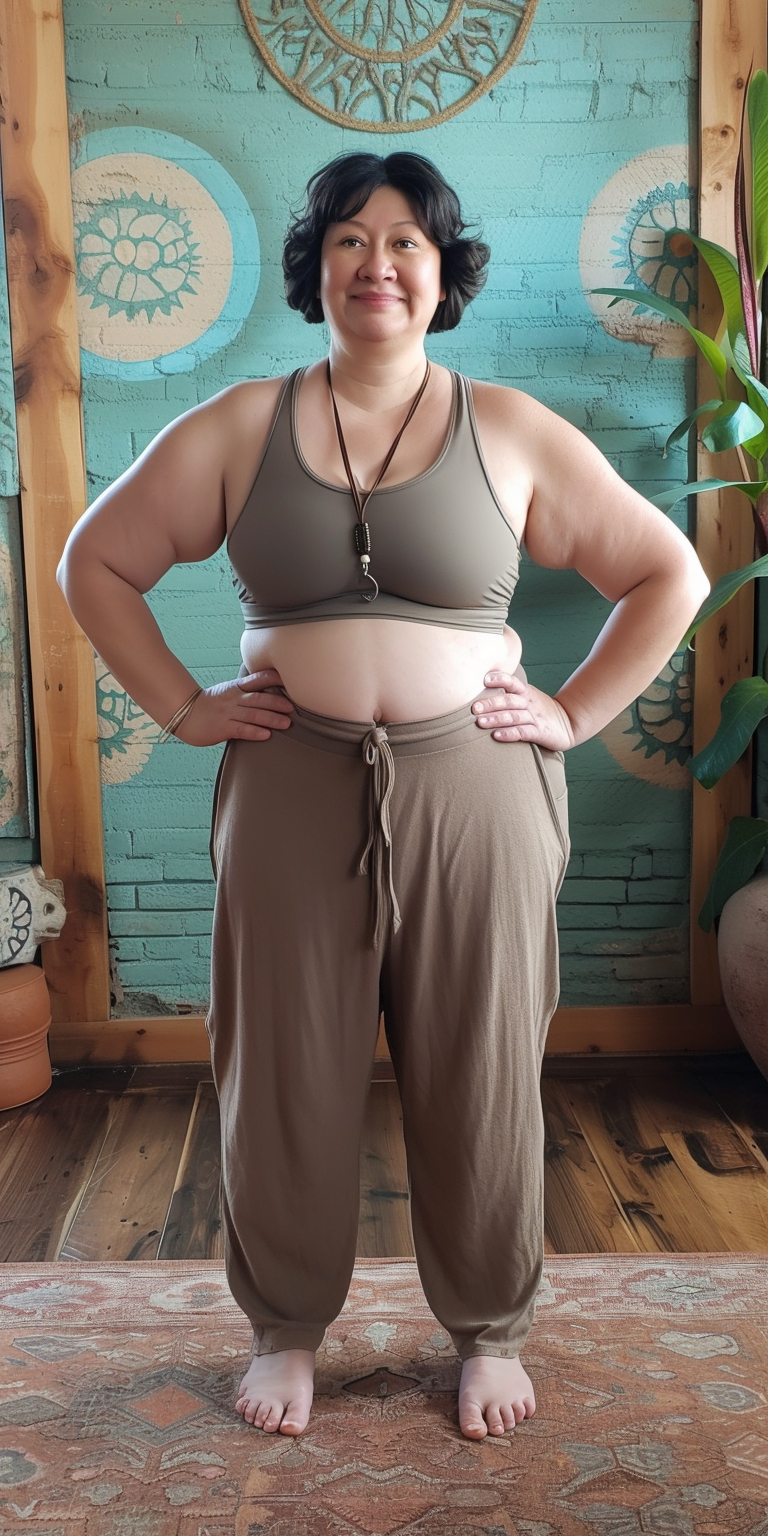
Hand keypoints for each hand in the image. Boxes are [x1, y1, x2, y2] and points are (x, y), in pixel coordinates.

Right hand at [174, 669, 293, 745]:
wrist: (185, 714)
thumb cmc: (208, 705)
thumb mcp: (228, 692)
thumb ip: (246, 693)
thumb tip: (268, 696)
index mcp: (236, 688)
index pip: (258, 679)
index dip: (273, 678)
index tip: (288, 679)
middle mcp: (234, 699)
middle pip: (259, 698)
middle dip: (277, 702)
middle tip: (291, 707)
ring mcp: (228, 713)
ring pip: (253, 714)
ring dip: (271, 718)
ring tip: (286, 723)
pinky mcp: (223, 728)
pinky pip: (241, 729)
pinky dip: (254, 732)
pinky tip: (266, 735)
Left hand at [472, 670, 575, 751]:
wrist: (569, 722)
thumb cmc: (540, 709)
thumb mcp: (527, 696)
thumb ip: (508, 694)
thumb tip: (479, 690)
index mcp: (525, 692)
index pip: (512, 682)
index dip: (499, 679)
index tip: (484, 679)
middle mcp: (529, 703)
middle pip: (509, 701)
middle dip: (491, 704)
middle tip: (474, 708)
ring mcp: (534, 718)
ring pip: (513, 717)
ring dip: (496, 719)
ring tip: (480, 722)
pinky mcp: (539, 732)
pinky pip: (523, 732)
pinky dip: (509, 734)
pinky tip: (496, 735)